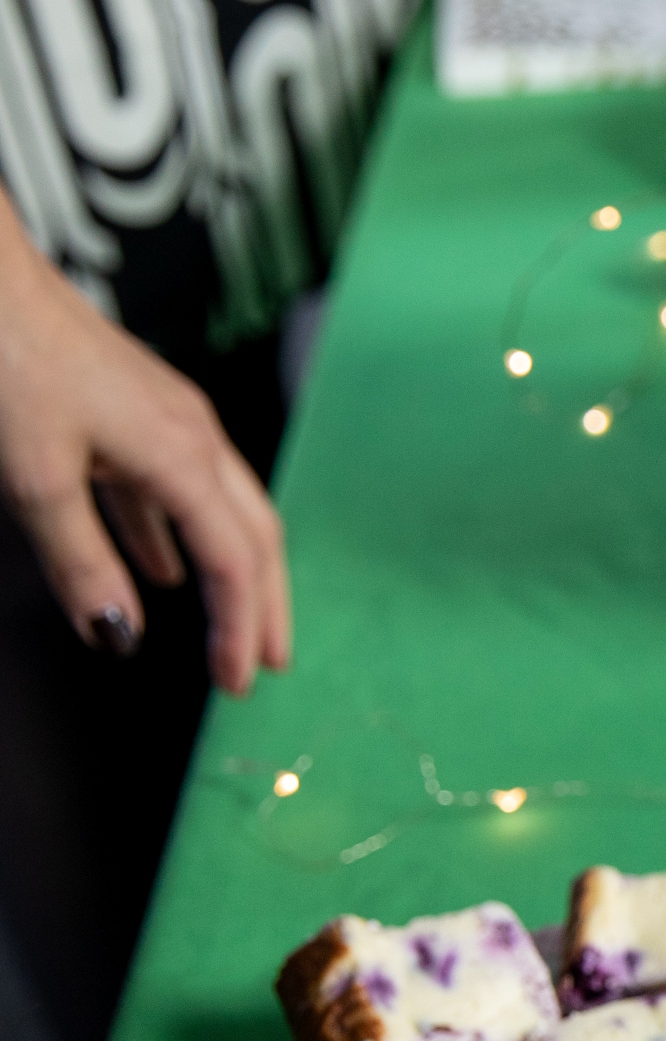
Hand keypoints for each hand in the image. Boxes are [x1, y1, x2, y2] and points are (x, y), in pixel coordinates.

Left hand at [0, 202, 291, 693]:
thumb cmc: (14, 359)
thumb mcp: (37, 481)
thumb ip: (82, 562)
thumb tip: (118, 633)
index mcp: (183, 456)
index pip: (232, 563)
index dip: (238, 627)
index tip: (233, 680)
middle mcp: (194, 437)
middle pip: (255, 537)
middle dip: (264, 605)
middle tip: (266, 662)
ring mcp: (171, 422)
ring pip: (225, 513)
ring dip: (232, 574)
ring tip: (228, 623)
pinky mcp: (141, 413)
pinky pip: (178, 491)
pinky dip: (179, 538)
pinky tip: (160, 567)